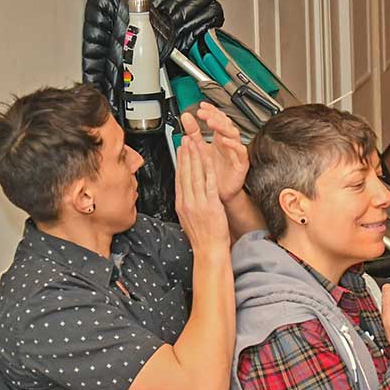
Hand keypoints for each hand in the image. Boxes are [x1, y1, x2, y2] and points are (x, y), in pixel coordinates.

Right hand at [175, 112, 230, 252]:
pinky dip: (207, 168)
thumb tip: (185, 195)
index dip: (179, 162)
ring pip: (195, 175)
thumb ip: (186, 205)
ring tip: (195, 143)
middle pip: (185, 173)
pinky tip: (208, 158)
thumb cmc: (202, 238)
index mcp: (181, 205)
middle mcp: (188, 202)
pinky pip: (209, 182)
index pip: (179, 179)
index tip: (180, 151)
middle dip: (185, 154)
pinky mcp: (211, 204)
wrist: (209, 251)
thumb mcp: (188, 220)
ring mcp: (199, 203)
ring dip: (195, 157)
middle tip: (185, 139)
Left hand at [189, 103, 248, 203]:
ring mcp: (236, 152)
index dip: (211, 111)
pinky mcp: (241, 164)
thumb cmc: (213, 173)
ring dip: (223, 127)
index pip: (218, 120)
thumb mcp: (200, 150)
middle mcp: (228, 144)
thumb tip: (185, 117)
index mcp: (219, 139)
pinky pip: (241, 151)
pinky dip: (233, 145)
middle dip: (215, 117)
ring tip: (212, 123)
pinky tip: (224, 140)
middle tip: (204, 113)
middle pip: (226, 124)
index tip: (201, 106)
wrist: (220, 193)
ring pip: (234, 134)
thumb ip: (193, 133)